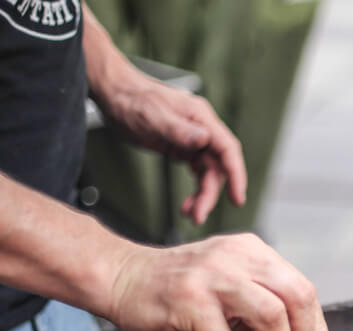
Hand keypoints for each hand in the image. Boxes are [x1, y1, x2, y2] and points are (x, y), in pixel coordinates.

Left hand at [96, 74, 245, 224]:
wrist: (115, 94)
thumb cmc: (132, 99)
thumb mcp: (153, 116)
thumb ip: (179, 129)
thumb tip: (203, 139)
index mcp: (201, 118)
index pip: (228, 149)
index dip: (236, 174)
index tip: (237, 197)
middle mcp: (202, 129)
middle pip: (218, 167)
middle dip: (210, 193)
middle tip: (198, 215)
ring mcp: (194, 140)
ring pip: (208, 174)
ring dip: (202, 196)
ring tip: (190, 214)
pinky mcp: (183, 148)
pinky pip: (197, 173)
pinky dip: (194, 190)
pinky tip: (186, 203)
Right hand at [106, 234, 331, 330]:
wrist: (123, 278)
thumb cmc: (180, 289)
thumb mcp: (229, 284)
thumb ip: (261, 304)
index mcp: (253, 252)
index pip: (302, 288)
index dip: (317, 327)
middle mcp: (237, 258)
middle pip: (296, 296)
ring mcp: (213, 277)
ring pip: (270, 314)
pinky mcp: (188, 301)